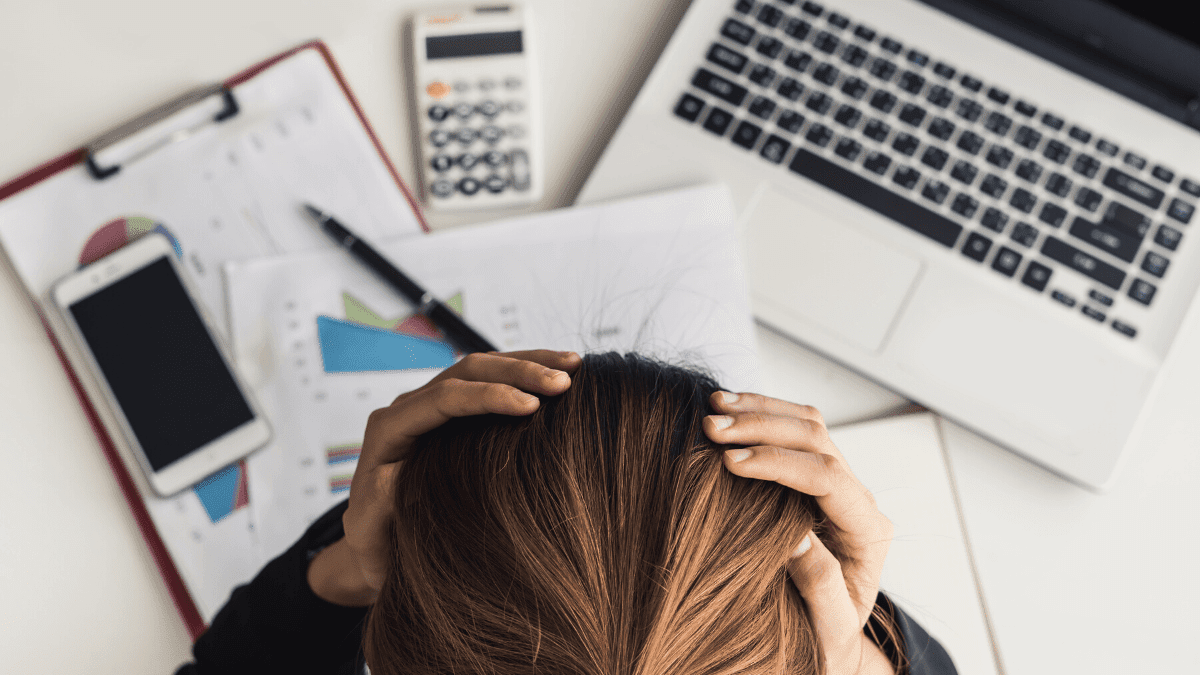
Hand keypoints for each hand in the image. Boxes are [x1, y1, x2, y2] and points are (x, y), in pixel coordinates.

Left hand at [307, 350, 581, 605]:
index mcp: (390, 430)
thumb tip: (399, 475)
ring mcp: (431, 406)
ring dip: (527, 362)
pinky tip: (556, 376)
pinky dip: (522, 376)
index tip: (533, 406)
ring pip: (481, 368)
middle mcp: (409, 408)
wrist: (375, 548)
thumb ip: (381, 504)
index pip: (444, 399)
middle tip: (565, 381)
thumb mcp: (372, 532)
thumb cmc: (375, 546)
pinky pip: (487, 383)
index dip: (489, 397)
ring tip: (573, 365)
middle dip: (518, 371)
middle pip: (467, 371)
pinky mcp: (451, 414)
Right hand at [703, 392, 895, 674]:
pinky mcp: (816, 478)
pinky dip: (762, 415)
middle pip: (818, 440)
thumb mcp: (829, 626)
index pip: (827, 478)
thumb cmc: (829, 637)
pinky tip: (730, 410)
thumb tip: (795, 538)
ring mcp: (839, 484)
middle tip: (712, 429)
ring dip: (760, 411)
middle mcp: (858, 499)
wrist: (833, 638)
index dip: (778, 463)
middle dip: (763, 427)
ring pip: (808, 425)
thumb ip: (820, 585)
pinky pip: (795, 432)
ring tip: (714, 408)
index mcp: (868, 531)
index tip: (731, 463)